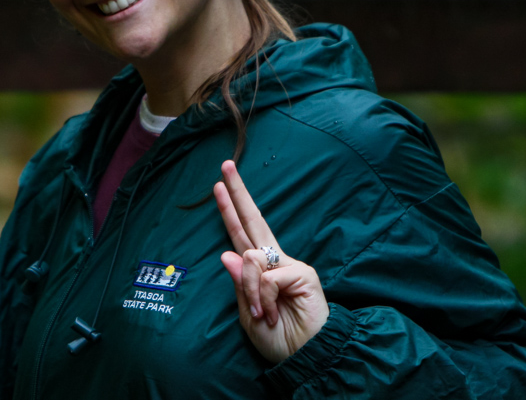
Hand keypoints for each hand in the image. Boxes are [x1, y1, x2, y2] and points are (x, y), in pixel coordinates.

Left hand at [214, 160, 328, 362]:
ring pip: (250, 259)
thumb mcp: (248, 316)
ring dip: (250, 291)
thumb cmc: (280, 340)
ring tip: (264, 315)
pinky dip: (262, 298)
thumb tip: (227, 253)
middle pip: (252, 221)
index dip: (229, 211)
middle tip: (224, 167)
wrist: (307, 359)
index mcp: (260, 271)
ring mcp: (289, 265)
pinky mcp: (302, 272)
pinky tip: (272, 312)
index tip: (219, 186)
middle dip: (237, 194)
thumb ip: (239, 286)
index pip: (240, 234)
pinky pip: (266, 277)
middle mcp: (275, 262)